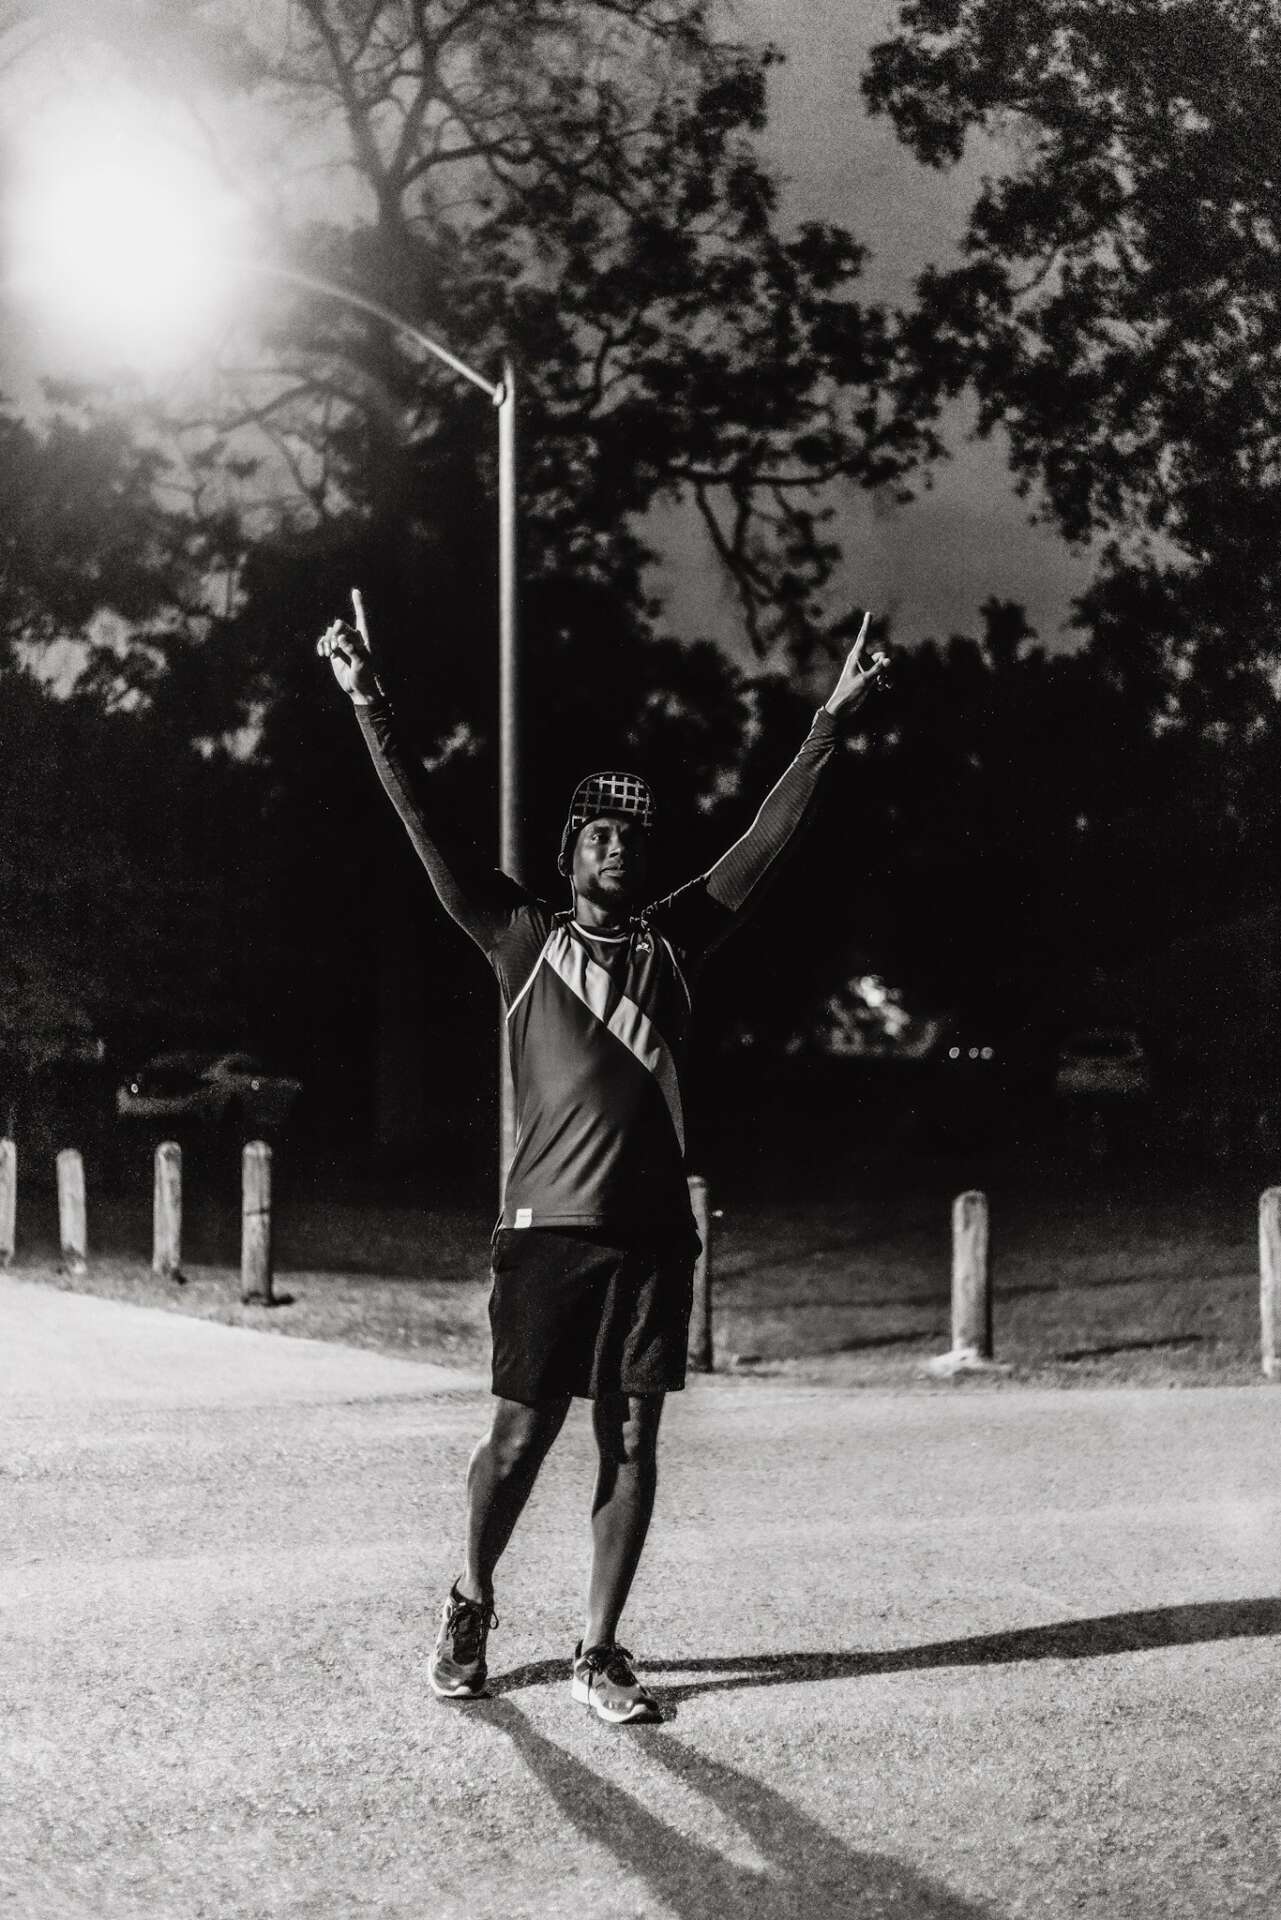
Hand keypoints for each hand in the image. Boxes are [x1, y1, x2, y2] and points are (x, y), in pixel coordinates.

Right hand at [316, 588, 380, 704]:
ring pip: (330, 633)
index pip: (361, 617)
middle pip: (340, 625)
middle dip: (335, 634)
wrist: (358, 688)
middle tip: (335, 648)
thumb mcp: (361, 663)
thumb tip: (341, 638)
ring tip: (329, 653)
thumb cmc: (365, 676)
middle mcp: (352, 638)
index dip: (358, 604)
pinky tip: (323, 654)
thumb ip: (352, 649)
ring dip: (327, 640)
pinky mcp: (334, 651)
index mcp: (363, 637)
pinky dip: (322, 645)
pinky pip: (324, 641)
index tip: (356, 591)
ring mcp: (342, 644)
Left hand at [824, 612, 889, 717]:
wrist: (842, 707)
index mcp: (856, 656)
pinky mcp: (867, 677)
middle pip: (880, 655)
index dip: (867, 625)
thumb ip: (877, 670)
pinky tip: (883, 688)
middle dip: (885, 666)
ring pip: (882, 666)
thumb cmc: (849, 692)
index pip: (863, 637)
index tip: (869, 613)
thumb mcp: (865, 681)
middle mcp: (861, 660)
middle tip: (881, 678)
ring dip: (885, 675)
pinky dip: (883, 679)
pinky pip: (880, 673)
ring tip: (883, 685)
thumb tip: (889, 660)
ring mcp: (864, 668)